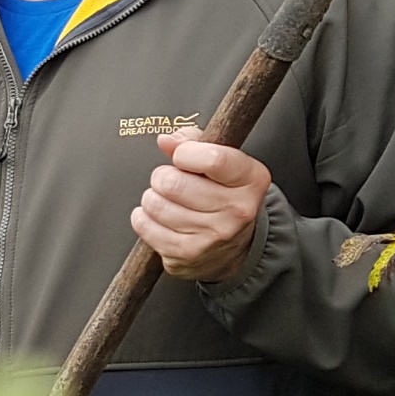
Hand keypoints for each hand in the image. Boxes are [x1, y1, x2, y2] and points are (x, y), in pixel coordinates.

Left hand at [134, 131, 270, 283]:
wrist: (234, 246)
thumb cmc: (224, 195)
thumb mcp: (223, 161)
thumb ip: (195, 142)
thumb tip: (167, 141)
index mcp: (251, 180)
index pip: (213, 159)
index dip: (186, 152)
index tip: (182, 155)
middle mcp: (236, 211)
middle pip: (173, 182)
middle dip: (163, 176)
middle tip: (172, 181)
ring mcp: (210, 237)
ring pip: (154, 203)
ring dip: (153, 197)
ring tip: (168, 200)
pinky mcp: (185, 254)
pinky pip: (144, 224)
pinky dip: (144, 217)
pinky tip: (160, 217)